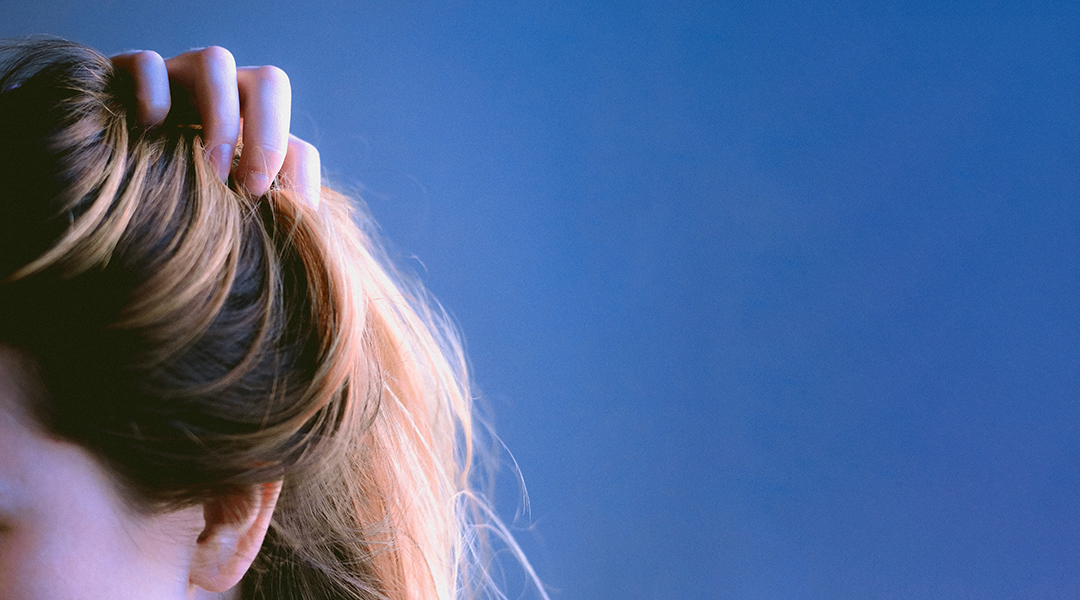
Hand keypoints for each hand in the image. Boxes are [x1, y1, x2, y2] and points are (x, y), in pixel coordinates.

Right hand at [110, 48, 320, 207]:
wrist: (108, 185)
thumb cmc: (176, 209)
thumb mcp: (224, 215)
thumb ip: (266, 219)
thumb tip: (301, 226)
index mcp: (259, 141)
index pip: (299, 148)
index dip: (297, 180)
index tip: (274, 211)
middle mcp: (227, 98)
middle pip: (271, 83)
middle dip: (268, 135)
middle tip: (250, 188)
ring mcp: (180, 78)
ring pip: (216, 62)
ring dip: (220, 117)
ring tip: (209, 169)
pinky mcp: (128, 74)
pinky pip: (148, 63)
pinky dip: (153, 91)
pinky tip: (149, 128)